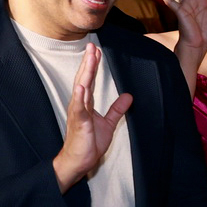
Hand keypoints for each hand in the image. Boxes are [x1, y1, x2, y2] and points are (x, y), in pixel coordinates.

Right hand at [52, 44, 132, 191]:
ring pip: (82, 89)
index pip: (90, 80)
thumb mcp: (108, 123)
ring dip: (85, 73)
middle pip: (84, 79)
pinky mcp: (79, 124)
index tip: (96, 50)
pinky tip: (81, 86)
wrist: (79, 160)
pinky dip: (80, 96)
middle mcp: (80, 105)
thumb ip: (117, 109)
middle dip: (88, 63)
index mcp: (86, 103)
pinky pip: (80, 108)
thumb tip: (129, 96)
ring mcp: (78, 113)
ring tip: (89, 58)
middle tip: (91, 46)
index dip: (93, 66)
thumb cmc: (89, 142)